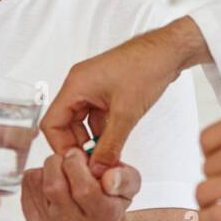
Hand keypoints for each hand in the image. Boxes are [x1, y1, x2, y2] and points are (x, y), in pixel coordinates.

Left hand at [22, 147, 141, 220]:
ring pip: (38, 184)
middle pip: (54, 187)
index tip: (78, 154)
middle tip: (67, 157)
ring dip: (47, 167)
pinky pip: (27, 187)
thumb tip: (109, 178)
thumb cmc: (112, 192)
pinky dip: (36, 174)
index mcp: (104, 216)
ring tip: (61, 167)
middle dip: (58, 162)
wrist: (93, 216)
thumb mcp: (130, 182)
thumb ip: (124, 178)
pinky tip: (51, 177)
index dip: (76, 165)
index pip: (83, 190)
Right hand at [41, 16, 208, 170]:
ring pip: (81, 122)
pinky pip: (95, 116)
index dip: (61, 147)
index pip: (51, 123)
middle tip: (92, 164)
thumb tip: (98, 169)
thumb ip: (110, 145)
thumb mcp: (126, 113)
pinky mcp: (106, 91)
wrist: (168, 51)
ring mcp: (93, 88)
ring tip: (104, 157)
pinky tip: (113, 145)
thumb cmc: (147, 68)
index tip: (77, 164)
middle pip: (64, 124)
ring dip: (91, 140)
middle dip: (77, 145)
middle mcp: (80, 85)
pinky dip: (102, 132)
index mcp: (76, 85)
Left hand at [196, 109, 220, 220]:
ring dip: (210, 199)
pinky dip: (207, 220)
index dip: (210, 154)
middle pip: (207, 167)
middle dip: (218, 177)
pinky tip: (210, 220)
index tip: (216, 162)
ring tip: (216, 203)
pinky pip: (215, 216)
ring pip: (205, 191)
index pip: (206, 140)